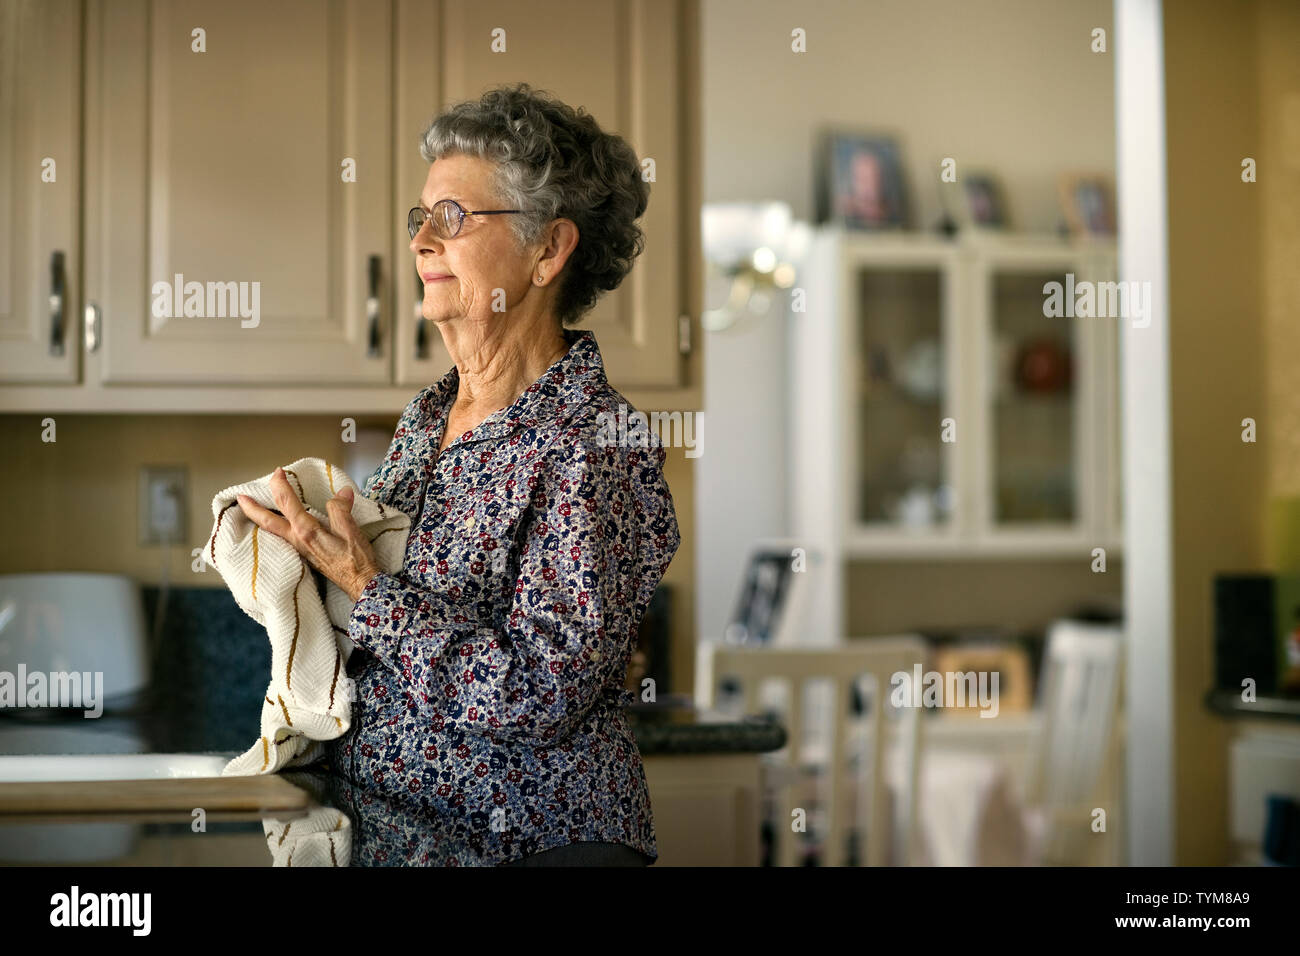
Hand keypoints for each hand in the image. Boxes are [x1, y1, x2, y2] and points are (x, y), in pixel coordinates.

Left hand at [236, 466, 379, 602]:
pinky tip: (278, 527)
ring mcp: (300, 549)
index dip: (280, 485)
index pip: (287, 503)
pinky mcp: (305, 555)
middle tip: (240, 497)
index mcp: (307, 531)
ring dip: (260, 519)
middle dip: (252, 508)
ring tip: (252, 510)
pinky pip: (283, 538)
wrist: (360, 584)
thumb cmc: (356, 560)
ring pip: (273, 531)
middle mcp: (298, 540)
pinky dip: (274, 529)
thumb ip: (341, 509)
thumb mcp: (351, 530)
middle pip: (268, 522)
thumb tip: (341, 492)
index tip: (278, 472)